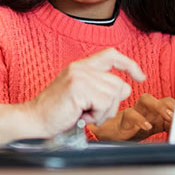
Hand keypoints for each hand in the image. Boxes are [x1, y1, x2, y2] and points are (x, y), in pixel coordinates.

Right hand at [26, 48, 145, 136]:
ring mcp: (80, 76)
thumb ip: (101, 88)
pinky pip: (104, 104)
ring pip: (113, 95)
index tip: (140, 76)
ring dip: (102, 112)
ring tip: (84, 113)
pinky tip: (81, 116)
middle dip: (110, 105)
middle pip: (118, 84)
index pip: (111, 55)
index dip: (129, 64)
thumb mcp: (82, 95)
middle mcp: (81, 68)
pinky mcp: (78, 88)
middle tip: (91, 112)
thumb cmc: (56, 112)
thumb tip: (125, 88)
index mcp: (81, 66)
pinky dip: (96, 116)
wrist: (34, 119)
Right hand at [89, 94, 174, 141]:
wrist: (105, 138)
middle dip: (172, 105)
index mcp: (155, 115)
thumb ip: (165, 136)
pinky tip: (146, 126)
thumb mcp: (152, 139)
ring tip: (168, 116)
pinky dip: (139, 120)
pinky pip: (130, 115)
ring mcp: (135, 113)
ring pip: (146, 100)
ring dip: (159, 106)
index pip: (170, 106)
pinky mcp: (122, 120)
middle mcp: (146, 111)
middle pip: (163, 99)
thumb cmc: (129, 136)